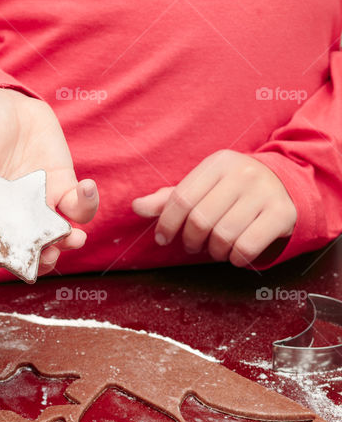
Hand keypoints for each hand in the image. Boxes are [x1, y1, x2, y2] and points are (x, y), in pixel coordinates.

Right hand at [0, 87, 97, 274]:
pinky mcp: (63, 185)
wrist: (6, 104)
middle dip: (44, 257)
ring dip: (69, 239)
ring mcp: (41, 203)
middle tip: (49, 255)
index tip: (17, 263)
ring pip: (59, 232)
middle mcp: (16, 216)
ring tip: (74, 237)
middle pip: (32, 247)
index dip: (8, 259)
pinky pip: (78, 203)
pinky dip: (87, 201)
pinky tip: (87, 187)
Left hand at [132, 150, 296, 265]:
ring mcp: (265, 193)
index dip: (166, 224)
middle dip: (190, 241)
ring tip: (215, 248)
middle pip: (200, 220)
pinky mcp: (282, 214)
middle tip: (192, 246)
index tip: (163, 238)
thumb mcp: (202, 187)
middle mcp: (243, 174)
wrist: (284, 184)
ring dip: (213, 251)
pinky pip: (247, 246)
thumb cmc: (232, 190)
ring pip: (223, 236)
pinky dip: (235, 257)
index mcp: (218, 164)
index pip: (181, 199)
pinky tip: (234, 253)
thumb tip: (137, 206)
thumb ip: (169, 199)